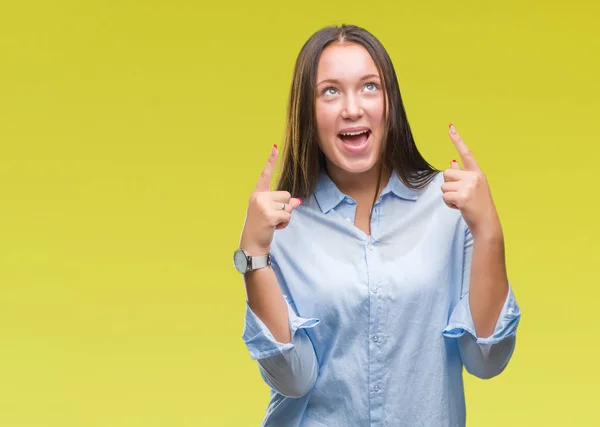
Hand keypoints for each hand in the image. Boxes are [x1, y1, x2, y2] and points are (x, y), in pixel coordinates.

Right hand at [239, 145, 301, 254]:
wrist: (252, 243)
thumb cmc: (261, 227)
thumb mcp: (271, 212)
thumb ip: (283, 204)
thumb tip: (298, 201)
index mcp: (257, 193)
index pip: (265, 174)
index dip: (271, 160)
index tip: (275, 147)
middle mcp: (259, 196)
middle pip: (286, 194)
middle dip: (284, 207)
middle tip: (272, 218)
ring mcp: (263, 206)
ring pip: (288, 206)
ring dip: (285, 216)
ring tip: (272, 223)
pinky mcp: (269, 216)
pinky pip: (287, 216)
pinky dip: (284, 224)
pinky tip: (274, 228)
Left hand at [441, 124, 500, 238]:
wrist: (487, 224)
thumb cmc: (479, 207)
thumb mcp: (473, 188)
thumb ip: (462, 175)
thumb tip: (451, 161)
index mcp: (478, 173)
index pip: (466, 153)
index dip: (457, 139)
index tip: (450, 127)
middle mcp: (474, 176)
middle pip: (447, 173)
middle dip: (448, 185)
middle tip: (460, 195)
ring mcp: (469, 186)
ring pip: (444, 186)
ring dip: (448, 196)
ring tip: (461, 202)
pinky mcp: (462, 196)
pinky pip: (445, 197)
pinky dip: (448, 204)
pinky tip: (459, 207)